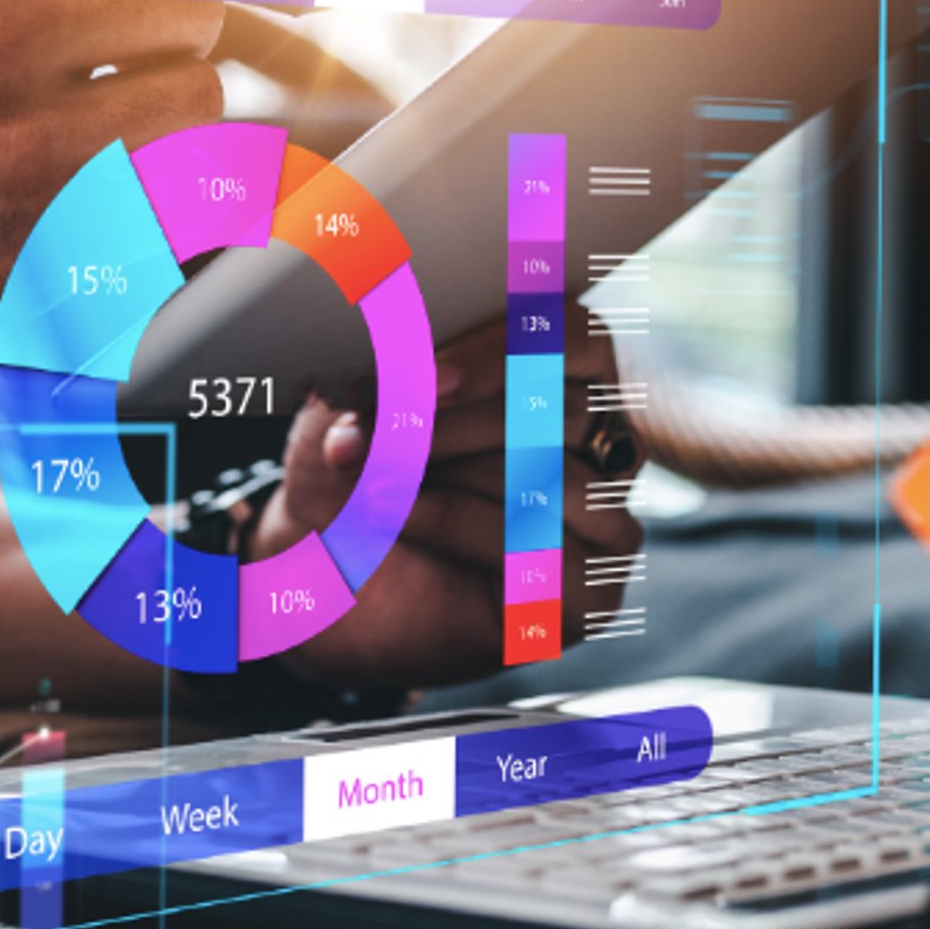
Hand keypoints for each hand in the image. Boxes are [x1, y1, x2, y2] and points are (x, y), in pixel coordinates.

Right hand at [0, 0, 248, 349]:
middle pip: (194, 1)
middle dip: (175, 11)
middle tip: (134, 31)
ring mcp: (23, 162)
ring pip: (195, 103)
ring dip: (164, 102)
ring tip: (101, 109)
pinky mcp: (46, 253)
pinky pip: (167, 200)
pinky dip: (146, 183)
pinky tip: (85, 176)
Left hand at [247, 310, 642, 689]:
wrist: (323, 566)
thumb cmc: (356, 468)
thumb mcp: (367, 397)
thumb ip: (402, 354)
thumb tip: (410, 332)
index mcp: (569, 380)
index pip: (577, 337)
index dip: (503, 353)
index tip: (428, 374)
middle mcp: (603, 449)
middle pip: (560, 410)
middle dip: (452, 421)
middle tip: (374, 429)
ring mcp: (605, 525)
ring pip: (553, 476)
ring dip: (446, 473)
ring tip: (373, 476)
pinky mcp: (587, 596)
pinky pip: (543, 547)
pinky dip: (457, 524)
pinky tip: (399, 517)